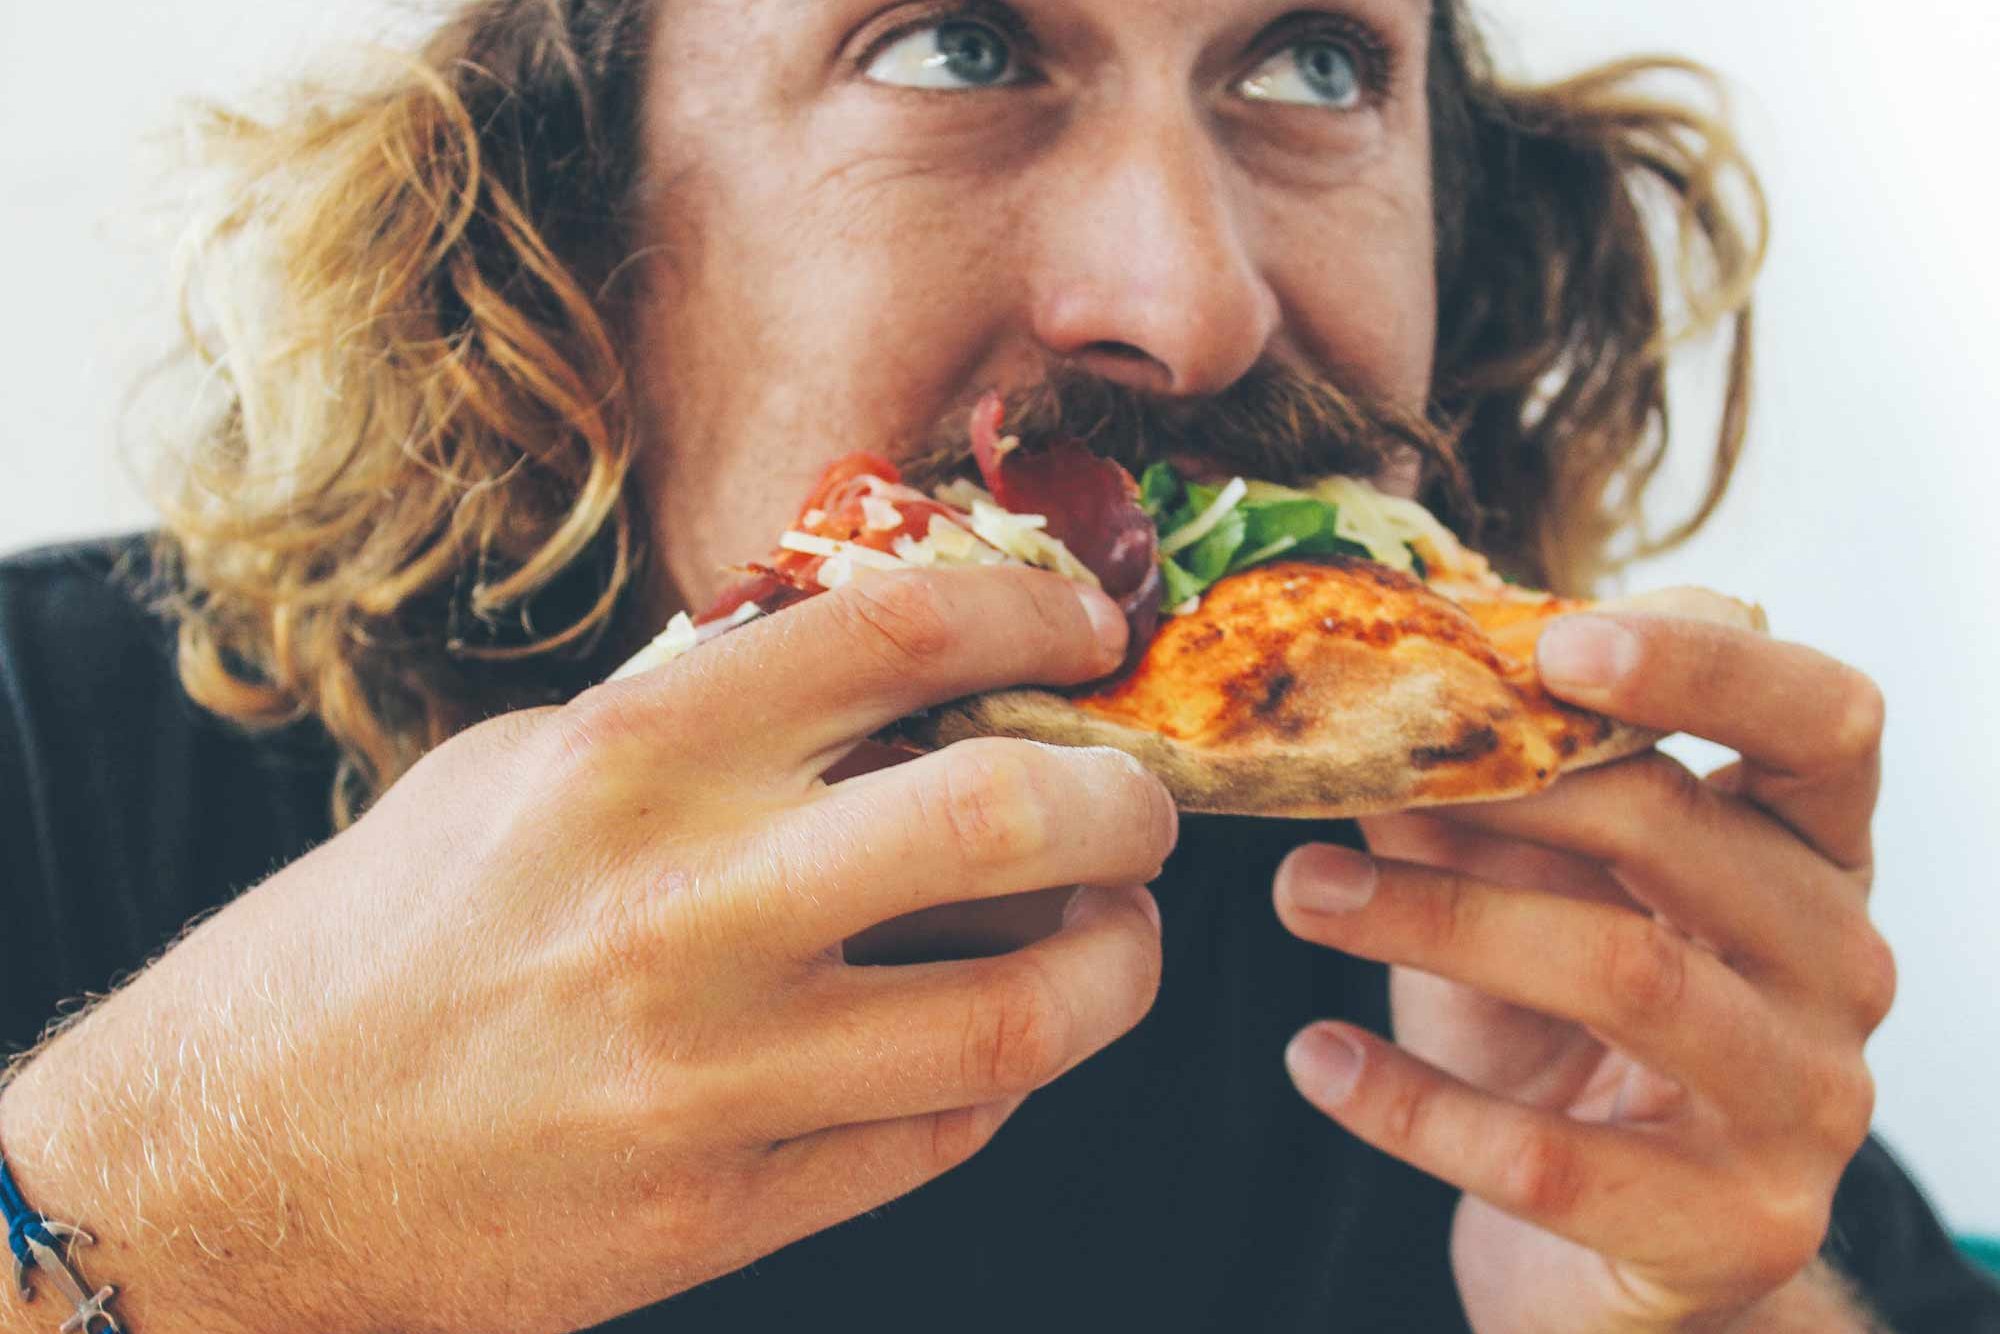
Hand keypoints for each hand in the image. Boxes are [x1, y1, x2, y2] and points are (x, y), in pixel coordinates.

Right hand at [0, 567, 1172, 1333]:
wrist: (231, 1165)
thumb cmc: (376, 941)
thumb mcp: (515, 775)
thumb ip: (697, 727)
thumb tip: (881, 685)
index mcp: (626, 759)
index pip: (897, 633)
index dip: (1036, 613)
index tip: (1089, 631)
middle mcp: (680, 905)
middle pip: (1005, 818)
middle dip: (1126, 798)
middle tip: (1140, 802)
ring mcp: (708, 1074)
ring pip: (1014, 1015)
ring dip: (1113, 966)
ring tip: (1111, 933)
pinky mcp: (720, 1210)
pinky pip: (938, 1136)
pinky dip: (1000, 1078)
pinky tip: (986, 1038)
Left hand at [1272, 612, 1892, 1332]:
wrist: (1607, 1251)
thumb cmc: (1564, 1034)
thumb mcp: (1524, 892)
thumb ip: (1472, 795)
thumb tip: (1349, 688)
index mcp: (1809, 853)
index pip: (1821, 720)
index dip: (1705, 663)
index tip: (1554, 640)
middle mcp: (1840, 963)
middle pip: (1682, 833)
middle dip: (1497, 791)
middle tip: (1335, 778)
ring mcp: (1805, 1101)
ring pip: (1622, 972)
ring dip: (1435, 918)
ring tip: (1296, 892)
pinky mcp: (1736, 1227)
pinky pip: (1554, 1157)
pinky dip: (1411, 1102)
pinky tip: (1314, 1058)